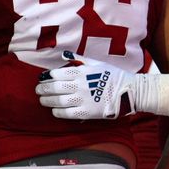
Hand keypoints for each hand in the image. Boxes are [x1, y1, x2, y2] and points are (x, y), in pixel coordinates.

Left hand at [35, 51, 168, 118]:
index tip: (42, 79)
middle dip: (42, 89)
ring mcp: (82, 99)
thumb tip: (64, 55)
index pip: (56, 74)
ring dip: (46, 100)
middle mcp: (79, 85)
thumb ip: (79, 59)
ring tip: (43, 100)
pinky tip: (55, 109)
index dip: (46, 77)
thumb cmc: (113, 75)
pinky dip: (57, 111)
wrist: (129, 91)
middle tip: (38, 90)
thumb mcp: (97, 63)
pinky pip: (65, 113)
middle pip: (53, 88)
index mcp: (81, 71)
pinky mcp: (86, 112)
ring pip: (56, 101)